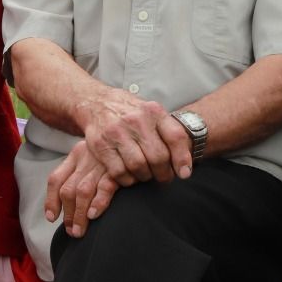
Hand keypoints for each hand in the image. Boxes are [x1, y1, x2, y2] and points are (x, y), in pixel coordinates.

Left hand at [44, 140, 119, 238]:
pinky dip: (98, 202)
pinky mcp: (118, 169)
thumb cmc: (116, 150)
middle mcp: (85, 158)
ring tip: (79, 231)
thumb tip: (69, 203)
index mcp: (76, 154)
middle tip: (71, 231)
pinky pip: (105, 187)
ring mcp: (101, 163)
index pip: (56, 179)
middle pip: (68, 189)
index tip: (51, 218)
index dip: (51, 200)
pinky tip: (94, 214)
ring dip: (78, 215)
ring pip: (82, 191)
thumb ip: (82, 172)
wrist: (137, 133)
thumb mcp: (94, 154)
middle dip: (68, 214)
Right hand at [75, 86, 193, 183]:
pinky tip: (130, 175)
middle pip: (158, 156)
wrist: (96, 102)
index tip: (184, 174)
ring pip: (139, 166)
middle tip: (163, 177)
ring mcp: (116, 131)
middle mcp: (136, 119)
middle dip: (164, 173)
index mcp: (153, 111)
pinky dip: (127, 179)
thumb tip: (185, 166)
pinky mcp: (100, 144)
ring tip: (146, 175)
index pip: (175, 136)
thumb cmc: (130, 112)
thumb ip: (169, 132)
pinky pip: (119, 171)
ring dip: (145, 176)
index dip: (182, 158)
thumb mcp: (151, 113)